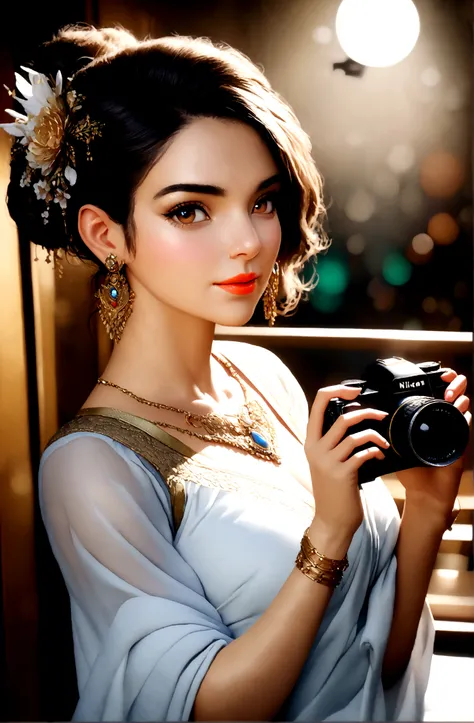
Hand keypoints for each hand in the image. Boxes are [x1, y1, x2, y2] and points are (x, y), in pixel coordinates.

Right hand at [304, 385, 389, 554]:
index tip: (354, 392)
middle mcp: (315, 448)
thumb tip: (354, 420)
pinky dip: (376, 452)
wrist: (331, 522)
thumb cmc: (333, 491)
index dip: (336, 391)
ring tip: (384, 441)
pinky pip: (363, 452)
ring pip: (354, 433)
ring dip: (375, 434)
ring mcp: (328, 461)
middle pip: (341, 415)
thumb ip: (333, 442)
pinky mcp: (342, 473)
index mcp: (310, 441)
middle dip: (364, 410)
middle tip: (380, 414)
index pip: (316, 403)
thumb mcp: (326, 462)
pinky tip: (380, 458)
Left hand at [396, 369, 471, 523]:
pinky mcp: (460, 442)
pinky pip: (465, 424)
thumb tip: (364, 414)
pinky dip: (464, 416)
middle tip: (445, 384)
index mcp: (426, 419)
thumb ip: (385, 429)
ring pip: (464, 404)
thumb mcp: (395, 445)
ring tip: (451, 396)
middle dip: (453, 383)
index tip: (436, 373)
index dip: (438, 379)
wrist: (424, 493)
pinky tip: (460, 411)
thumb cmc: (411, 470)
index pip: (436, 391)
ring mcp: (453, 430)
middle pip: (454, 392)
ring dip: (460, 396)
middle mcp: (442, 421)